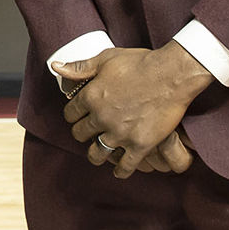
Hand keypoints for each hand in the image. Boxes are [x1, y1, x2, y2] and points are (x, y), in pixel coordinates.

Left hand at [56, 45, 212, 177]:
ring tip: (98, 154)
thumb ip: (79, 67)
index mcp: (90, 96)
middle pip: (80, 134)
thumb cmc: (140, 63)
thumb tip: (56, 67)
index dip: (72, 115)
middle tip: (88, 132)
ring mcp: (120, 133)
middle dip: (82, 133)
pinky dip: (120, 171)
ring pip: (98, 153)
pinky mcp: (140, 144)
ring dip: (95, 154)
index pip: (70, 114)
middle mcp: (101, 117)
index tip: (77, 116)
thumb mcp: (105, 59)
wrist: (172, 75)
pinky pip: (125, 166)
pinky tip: (119, 171)